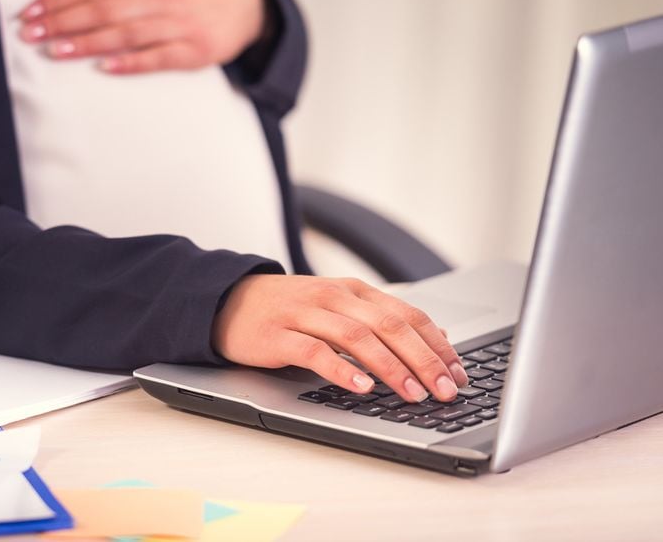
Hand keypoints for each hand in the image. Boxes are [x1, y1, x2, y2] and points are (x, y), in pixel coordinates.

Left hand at [17, 0, 265, 73]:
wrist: (250, 1)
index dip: (59, 0)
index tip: (31, 10)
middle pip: (102, 10)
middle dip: (62, 22)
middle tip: (29, 33)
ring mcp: (178, 26)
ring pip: (124, 35)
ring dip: (86, 44)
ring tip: (54, 51)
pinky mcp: (193, 53)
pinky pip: (156, 59)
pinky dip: (130, 63)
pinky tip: (104, 68)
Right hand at [212, 275, 469, 402]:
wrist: (226, 299)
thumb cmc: (287, 309)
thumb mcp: (335, 307)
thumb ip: (376, 321)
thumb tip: (429, 343)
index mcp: (353, 291)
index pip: (407, 315)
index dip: (437, 345)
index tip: (459, 373)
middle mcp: (334, 297)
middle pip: (390, 326)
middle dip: (424, 360)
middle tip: (446, 390)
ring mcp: (305, 314)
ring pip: (358, 337)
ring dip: (391, 367)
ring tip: (413, 393)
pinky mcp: (279, 335)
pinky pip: (314, 351)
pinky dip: (341, 369)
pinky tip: (360, 386)